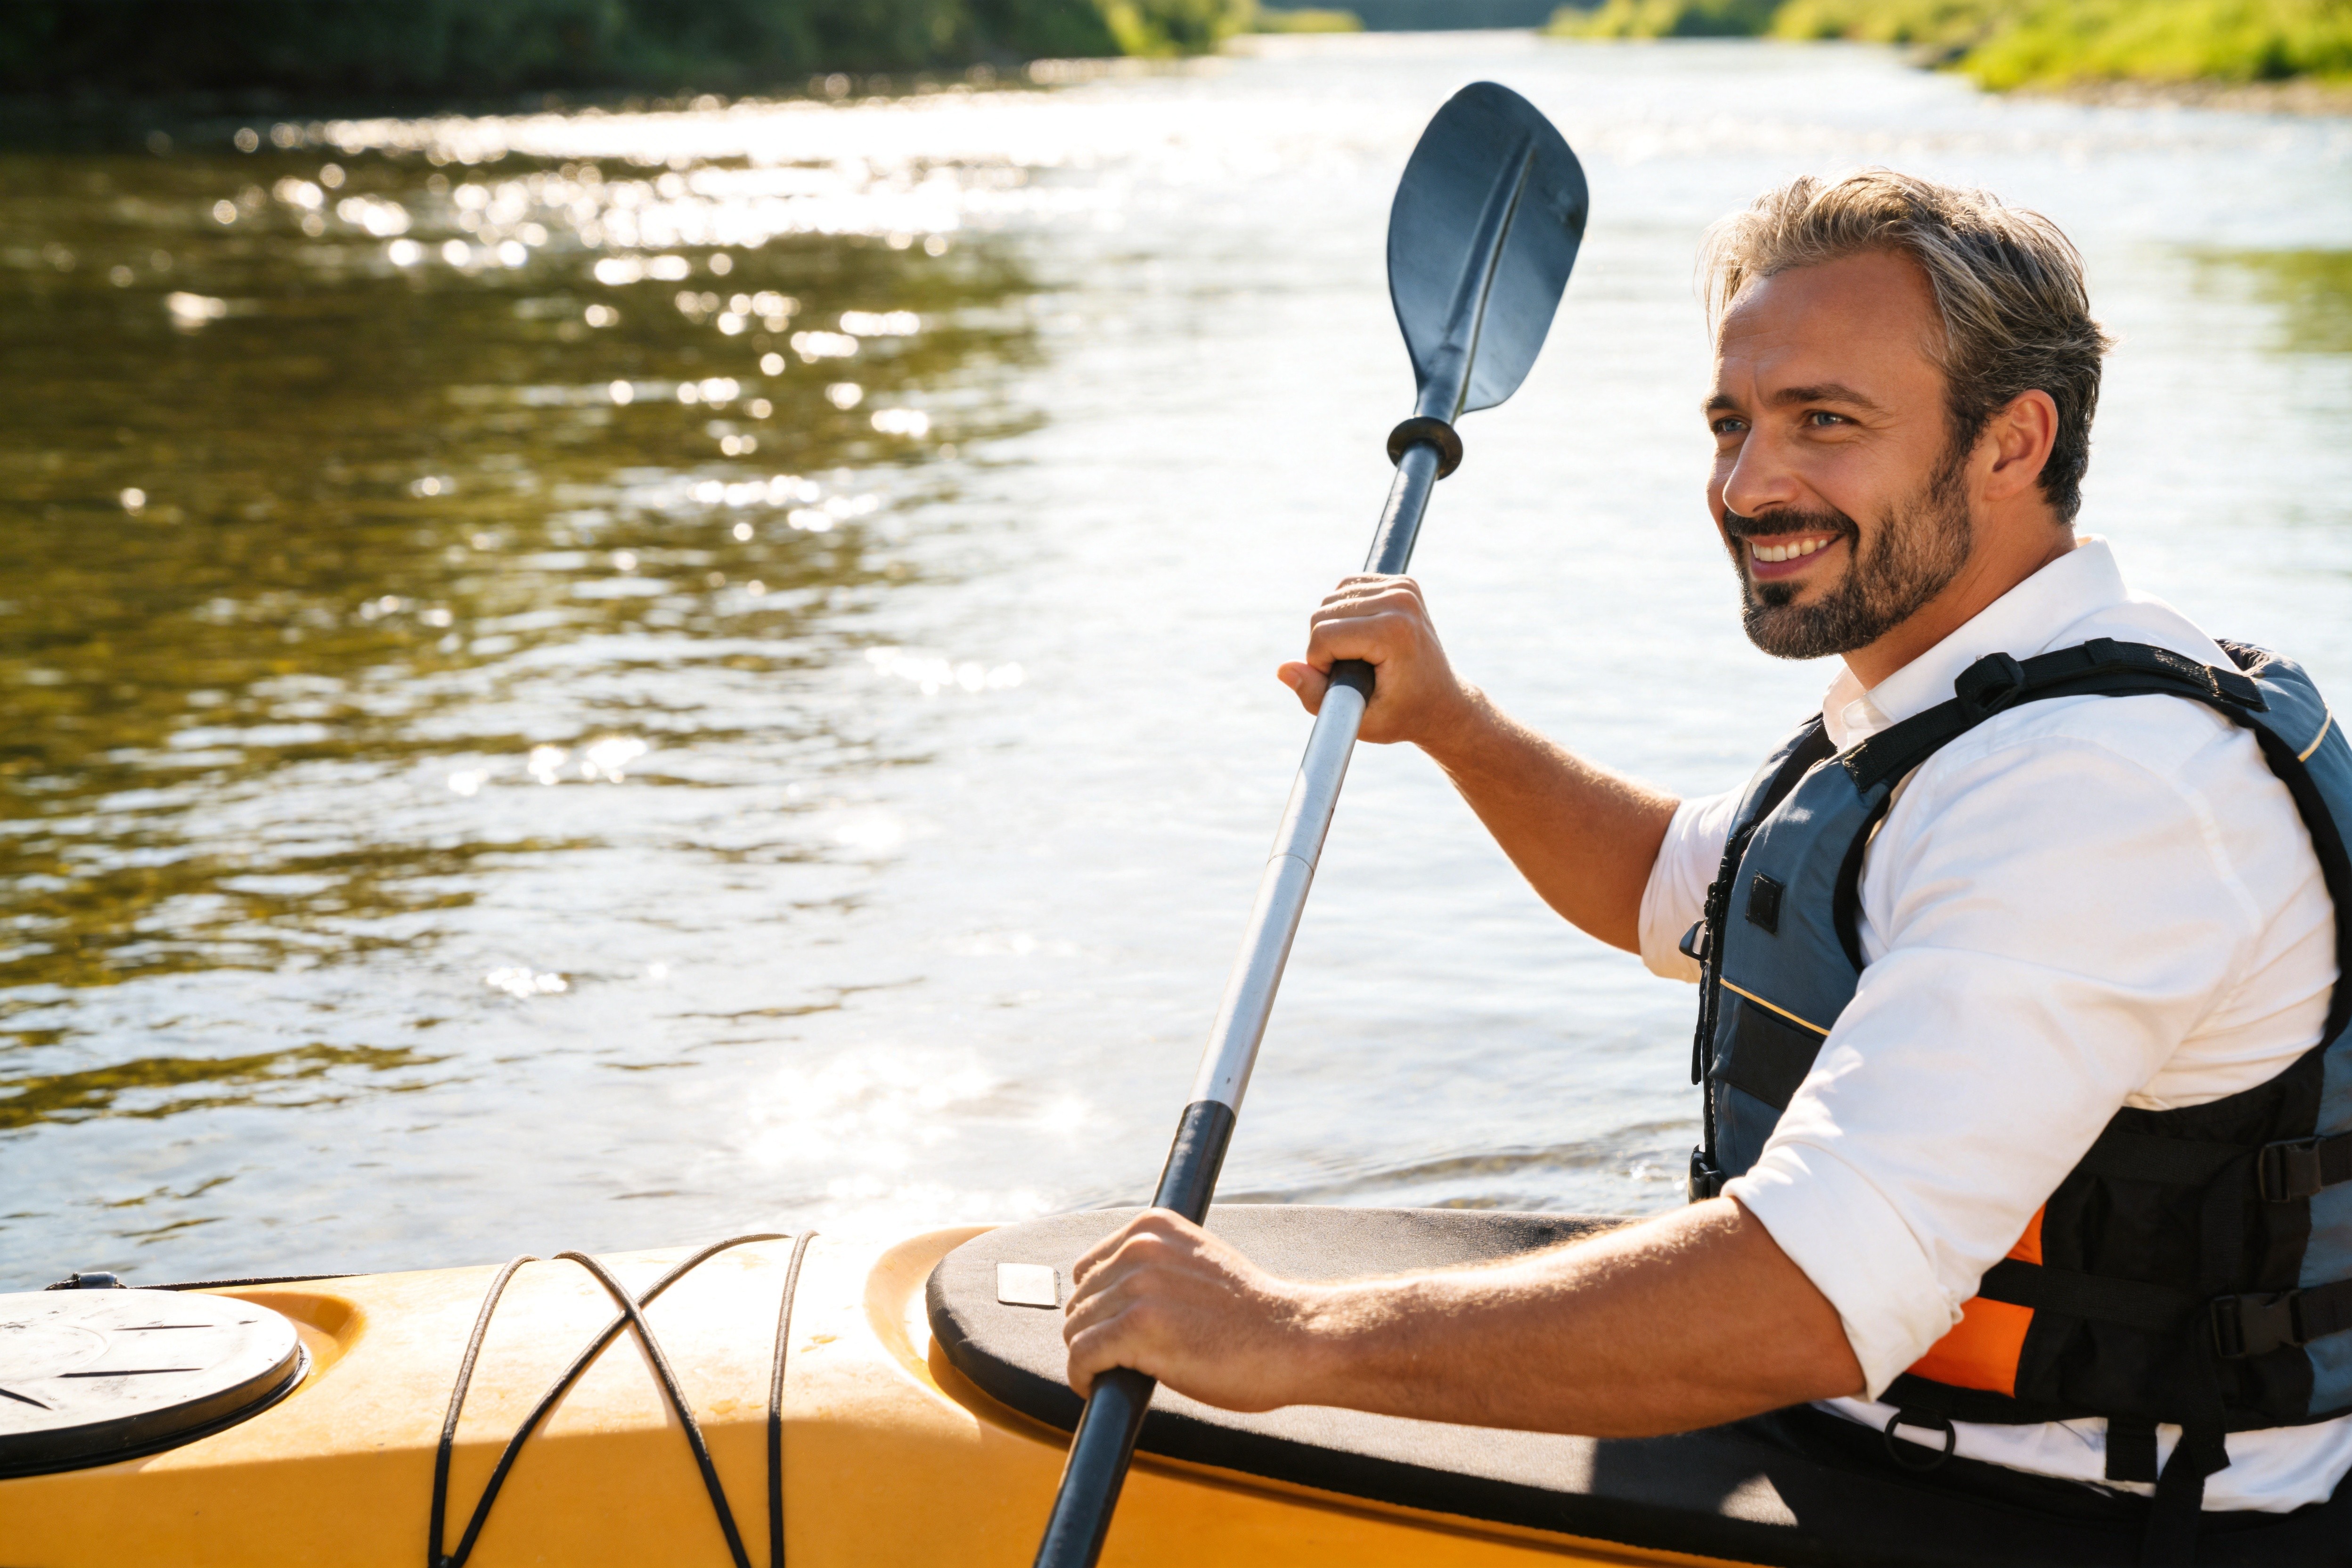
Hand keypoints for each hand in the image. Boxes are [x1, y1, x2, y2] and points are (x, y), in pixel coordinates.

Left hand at [1062, 1210, 1325, 1411]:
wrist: (1292, 1339)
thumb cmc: (1251, 1313)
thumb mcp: (1197, 1263)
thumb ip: (1156, 1265)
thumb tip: (1112, 1292)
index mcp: (1153, 1226)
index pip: (1090, 1267)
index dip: (1096, 1305)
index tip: (1109, 1330)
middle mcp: (1141, 1248)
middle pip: (1080, 1300)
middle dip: (1092, 1333)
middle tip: (1115, 1359)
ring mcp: (1140, 1286)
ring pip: (1077, 1328)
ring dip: (1088, 1358)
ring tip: (1109, 1374)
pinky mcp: (1139, 1328)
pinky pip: (1082, 1355)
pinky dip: (1081, 1376)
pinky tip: (1095, 1387)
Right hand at [1278, 575, 1477, 748]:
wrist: (1443, 702)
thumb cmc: (1402, 716)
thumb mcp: (1358, 720)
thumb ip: (1316, 697)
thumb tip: (1282, 669)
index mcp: (1394, 631)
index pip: (1323, 635)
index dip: (1321, 665)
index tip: (1346, 684)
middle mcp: (1401, 599)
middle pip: (1322, 613)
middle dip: (1324, 647)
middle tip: (1352, 672)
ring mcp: (1403, 587)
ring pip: (1330, 599)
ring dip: (1332, 630)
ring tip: (1359, 657)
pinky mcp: (1401, 582)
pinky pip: (1346, 589)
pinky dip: (1343, 614)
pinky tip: (1362, 637)